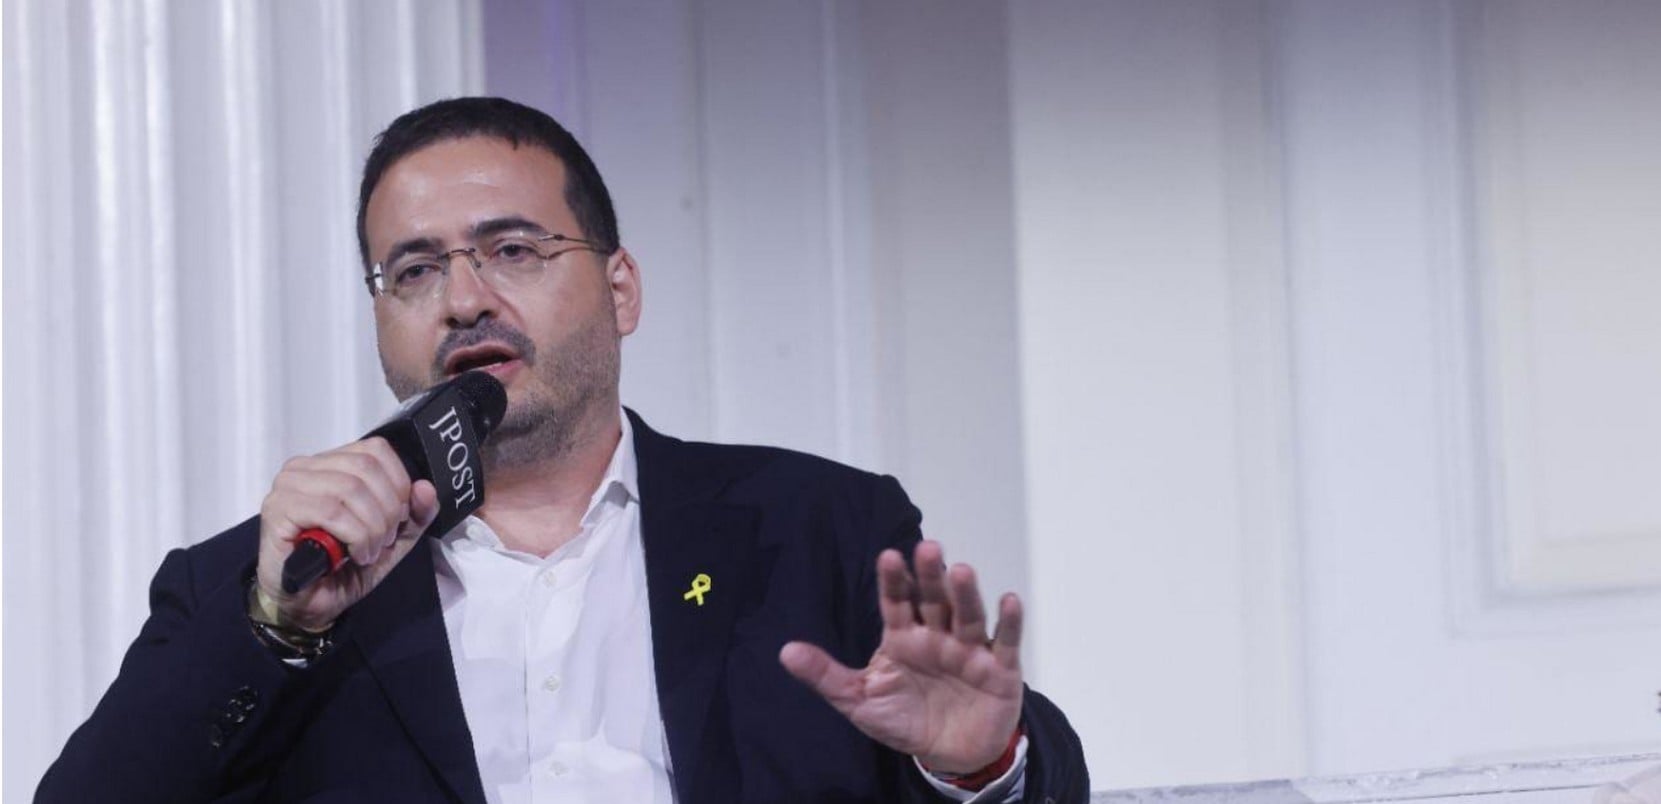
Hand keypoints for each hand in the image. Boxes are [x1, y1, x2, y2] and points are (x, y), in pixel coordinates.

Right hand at [253, 438, 439, 631]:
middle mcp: (305, 468)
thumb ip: (415, 514)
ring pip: (350, 489)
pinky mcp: (278, 509)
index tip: (400, 517)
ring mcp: (288, 486)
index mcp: (331, 464)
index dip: (398, 483)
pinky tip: (353, 555)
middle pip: (366, 468)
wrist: (308, 604)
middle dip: (387, 510)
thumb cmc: (342, 566)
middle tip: (383, 540)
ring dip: (371, 527)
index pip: (375, 450)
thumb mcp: (392, 539)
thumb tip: (425, 488)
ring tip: (368, 551)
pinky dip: (354, 536)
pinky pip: (331, 511)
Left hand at [779, 540, 1023, 773]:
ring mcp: (970, 649)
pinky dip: (1010, 622)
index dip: (893, 581)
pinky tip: (1009, 600)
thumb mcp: (860, 701)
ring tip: (962, 571)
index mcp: (904, 636)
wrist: (950, 756)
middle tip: (927, 548)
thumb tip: (785, 651)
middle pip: (934, 600)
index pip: (897, 602)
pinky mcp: (1000, 668)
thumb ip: (826, 676)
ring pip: (968, 615)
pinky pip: (1006, 642)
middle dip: (931, 576)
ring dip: (966, 593)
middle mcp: (938, 634)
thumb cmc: (905, 720)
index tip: (888, 557)